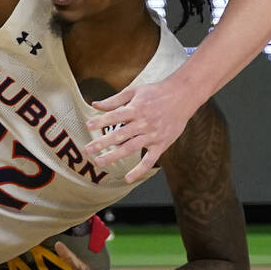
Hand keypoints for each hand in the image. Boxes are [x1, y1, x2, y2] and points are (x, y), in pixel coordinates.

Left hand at [83, 76, 201, 183]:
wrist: (183, 96)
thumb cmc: (156, 92)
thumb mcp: (135, 91)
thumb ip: (114, 100)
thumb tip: (95, 105)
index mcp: (135, 108)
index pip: (115, 116)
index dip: (101, 121)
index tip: (87, 127)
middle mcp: (143, 123)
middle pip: (120, 135)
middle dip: (102, 143)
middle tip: (88, 150)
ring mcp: (152, 135)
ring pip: (131, 148)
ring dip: (114, 156)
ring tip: (99, 162)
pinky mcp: (161, 144)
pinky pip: (150, 160)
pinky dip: (139, 170)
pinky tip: (128, 178)